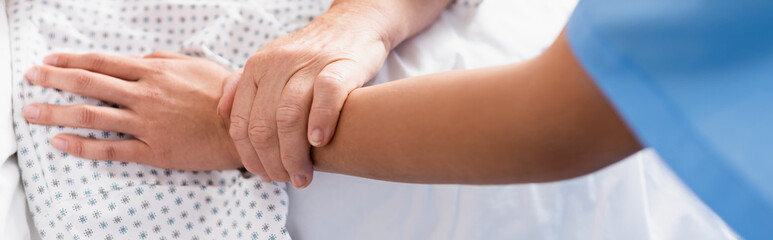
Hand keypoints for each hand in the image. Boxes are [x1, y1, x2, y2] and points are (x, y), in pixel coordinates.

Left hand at [23, 51, 240, 169]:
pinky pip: (110, 148)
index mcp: (153, 72)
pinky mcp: (152, 150)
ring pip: (92, 115)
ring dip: (56, 112)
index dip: (71, 60)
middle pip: (88, 84)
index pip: (102, 63)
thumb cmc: (223, 95)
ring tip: (31, 112)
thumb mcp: (194, 66)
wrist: (242, 128)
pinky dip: (82, 145)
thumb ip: (162, 60)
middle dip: (54, 80)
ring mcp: (146, 124)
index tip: (49, 61)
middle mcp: (144, 96)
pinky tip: (61, 142)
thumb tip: (139, 58)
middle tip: (30, 78)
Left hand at [218, 5, 391, 187]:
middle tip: (288, 180)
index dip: (251, 157)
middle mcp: (277, 65)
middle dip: (273, 162)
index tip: (265, 175)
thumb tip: (221, 113)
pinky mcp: (339, 65)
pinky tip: (320, 142)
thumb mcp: (271, 65)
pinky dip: (320, 121)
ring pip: (289, 116)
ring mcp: (308, 64)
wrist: (353, 25)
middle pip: (263, 125)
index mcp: (256, 68)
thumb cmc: (312, 55)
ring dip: (294, 154)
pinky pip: (326, 94)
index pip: (241, 123)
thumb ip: (243, 87)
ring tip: (304, 175)